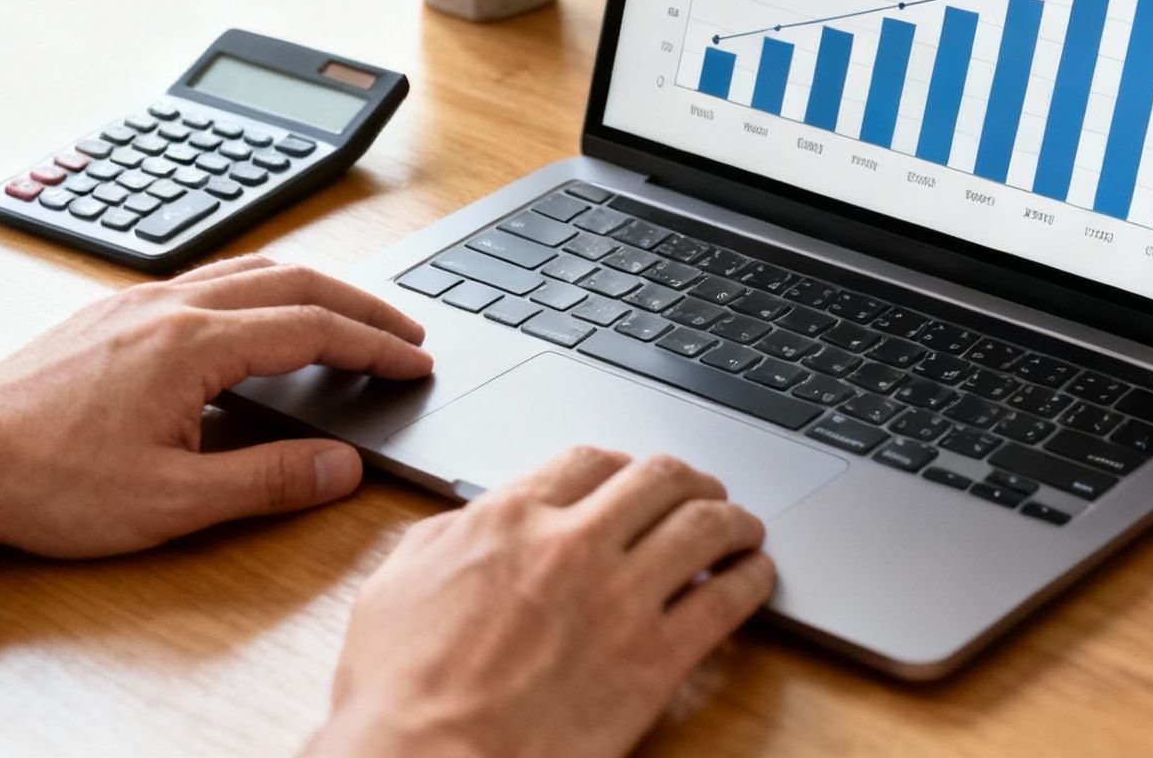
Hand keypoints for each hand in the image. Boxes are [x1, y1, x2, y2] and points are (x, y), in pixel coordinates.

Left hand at [0, 255, 432, 555]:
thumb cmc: (46, 483)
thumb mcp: (172, 502)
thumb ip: (269, 481)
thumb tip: (344, 468)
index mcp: (192, 344)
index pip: (312, 329)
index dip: (374, 346)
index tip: (416, 362)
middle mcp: (167, 306)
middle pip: (291, 280)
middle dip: (359, 305)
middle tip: (405, 333)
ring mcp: (134, 304)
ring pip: (247, 270)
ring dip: (310, 288)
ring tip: (347, 317)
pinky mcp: (108, 316)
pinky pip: (206, 280)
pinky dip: (259, 289)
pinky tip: (257, 320)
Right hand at [309, 447, 776, 757]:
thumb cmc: (399, 692)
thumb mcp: (397, 586)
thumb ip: (447, 539)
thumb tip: (475, 522)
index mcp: (510, 520)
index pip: (589, 460)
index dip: (621, 465)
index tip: (633, 480)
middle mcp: (574, 545)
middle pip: (659, 479)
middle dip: (689, 481)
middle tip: (702, 494)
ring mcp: (621, 599)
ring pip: (705, 526)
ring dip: (734, 520)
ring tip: (744, 528)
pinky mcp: (656, 659)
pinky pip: (726, 600)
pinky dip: (751, 578)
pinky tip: (755, 576)